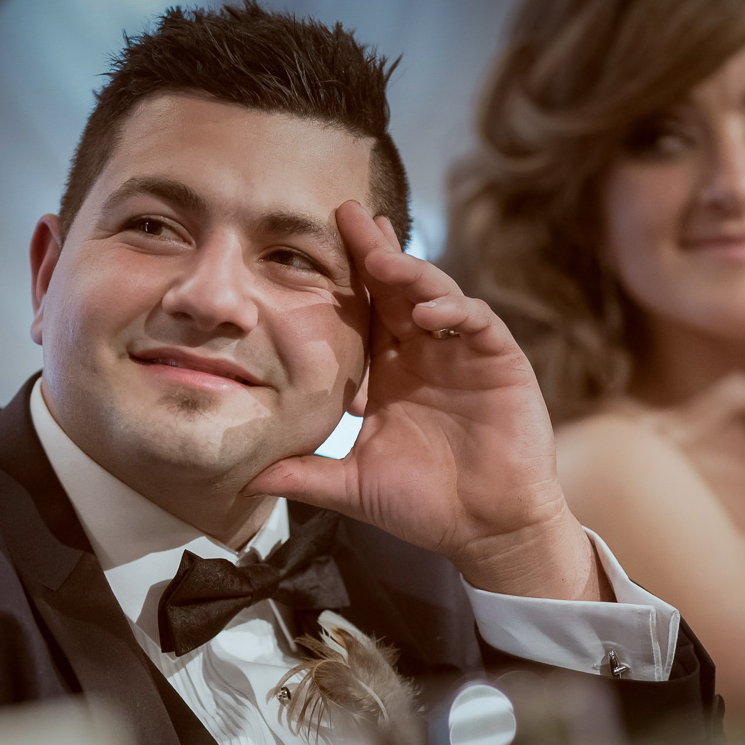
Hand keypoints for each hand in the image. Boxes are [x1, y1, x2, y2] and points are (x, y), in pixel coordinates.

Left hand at [245, 201, 603, 600]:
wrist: (486, 531)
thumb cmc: (424, 507)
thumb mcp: (352, 487)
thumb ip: (302, 475)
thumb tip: (244, 479)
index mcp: (390, 373)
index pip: (364, 314)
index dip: (345, 280)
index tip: (313, 245)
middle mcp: (426, 353)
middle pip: (397, 289)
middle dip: (374, 251)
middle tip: (347, 213)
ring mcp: (464, 354)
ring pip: (435, 294)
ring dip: (409, 274)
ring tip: (379, 259)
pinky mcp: (500, 362)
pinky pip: (476, 322)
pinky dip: (452, 310)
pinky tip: (424, 313)